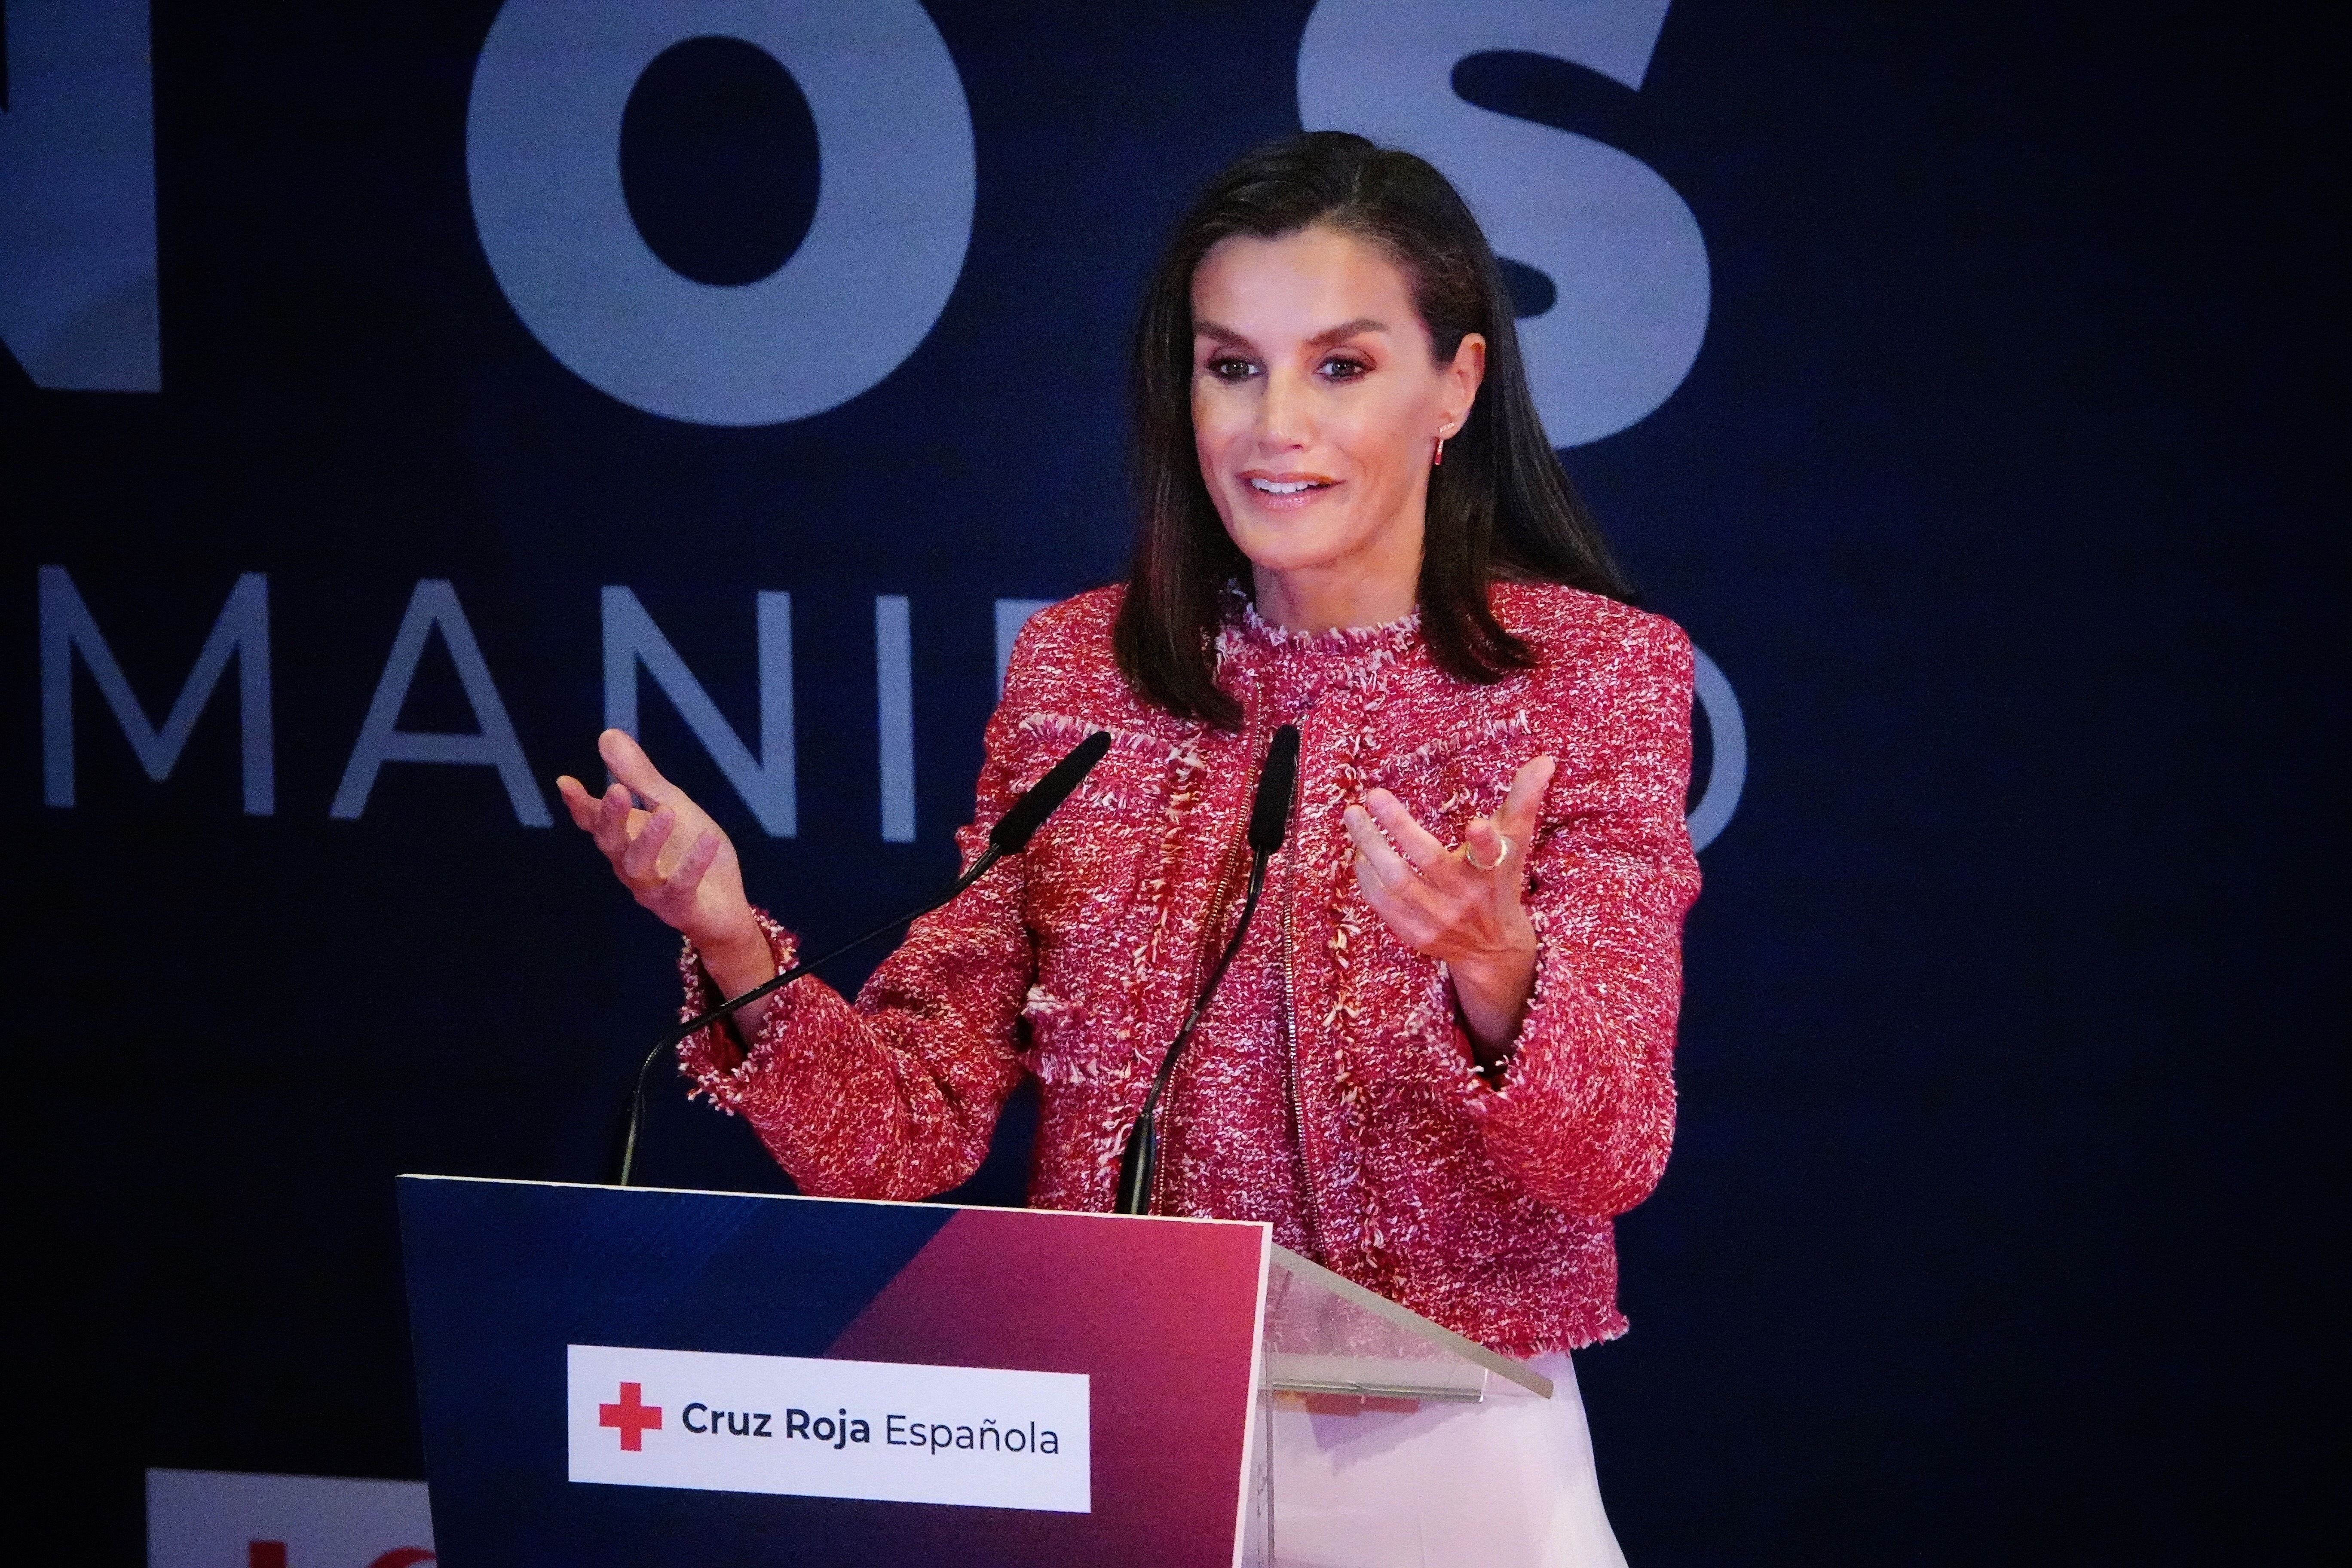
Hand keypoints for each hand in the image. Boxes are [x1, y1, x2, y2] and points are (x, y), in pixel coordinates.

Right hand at [556, 730, 773, 997]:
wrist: (723, 907)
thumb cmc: (690, 852)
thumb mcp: (671, 805)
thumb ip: (640, 777)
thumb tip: (606, 735)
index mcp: (626, 838)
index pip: (594, 821)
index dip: (579, 804)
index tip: (566, 783)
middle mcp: (631, 865)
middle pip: (611, 843)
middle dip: (611, 817)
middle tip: (616, 790)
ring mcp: (652, 890)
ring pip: (638, 868)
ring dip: (649, 839)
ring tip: (665, 810)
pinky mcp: (680, 907)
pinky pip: (681, 888)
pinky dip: (693, 864)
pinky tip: (708, 838)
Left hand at [1341, 754, 1555, 1057]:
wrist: (1492, 948)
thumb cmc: (1499, 881)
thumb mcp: (1515, 841)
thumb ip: (1525, 799)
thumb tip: (1545, 760)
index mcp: (1493, 869)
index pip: (1493, 854)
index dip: (1485, 841)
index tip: (1476, 825)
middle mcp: (1465, 896)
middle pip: (1427, 861)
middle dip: (1397, 826)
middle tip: (1372, 794)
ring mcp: (1438, 918)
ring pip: (1395, 881)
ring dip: (1370, 846)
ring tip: (1354, 816)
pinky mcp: (1414, 933)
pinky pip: (1381, 902)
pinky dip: (1366, 874)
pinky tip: (1361, 851)